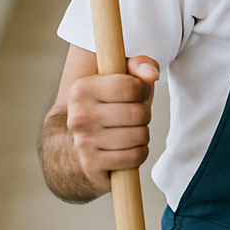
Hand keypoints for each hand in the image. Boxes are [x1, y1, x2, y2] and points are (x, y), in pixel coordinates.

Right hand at [65, 55, 158, 193]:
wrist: (80, 144)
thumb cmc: (110, 106)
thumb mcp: (123, 78)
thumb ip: (139, 65)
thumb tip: (151, 74)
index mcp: (82, 88)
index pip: (131, 86)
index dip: (142, 89)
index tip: (135, 93)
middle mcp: (78, 115)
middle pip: (138, 113)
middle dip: (144, 114)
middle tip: (132, 116)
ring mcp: (83, 141)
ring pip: (140, 136)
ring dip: (142, 135)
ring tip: (128, 131)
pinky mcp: (92, 164)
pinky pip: (135, 157)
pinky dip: (139, 153)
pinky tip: (127, 148)